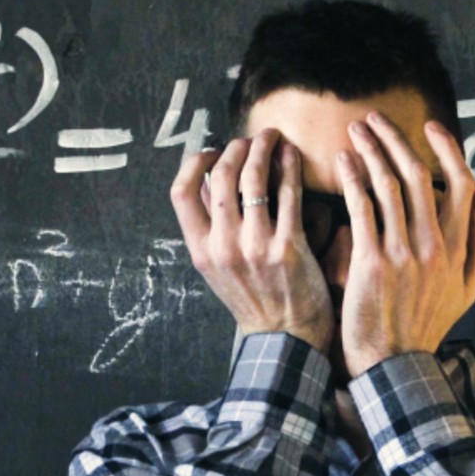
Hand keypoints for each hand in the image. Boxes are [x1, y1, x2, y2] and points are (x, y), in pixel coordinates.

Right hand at [170, 128, 333, 353]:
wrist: (284, 337)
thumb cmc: (252, 298)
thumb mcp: (217, 267)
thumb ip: (210, 225)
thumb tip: (208, 180)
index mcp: (200, 250)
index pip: (181, 191)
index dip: (195, 162)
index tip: (213, 150)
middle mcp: (223, 246)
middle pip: (222, 176)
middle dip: (237, 147)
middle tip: (250, 139)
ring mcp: (256, 246)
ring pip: (255, 178)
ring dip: (263, 149)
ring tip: (272, 138)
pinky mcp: (290, 246)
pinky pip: (289, 194)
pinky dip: (290, 168)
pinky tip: (293, 156)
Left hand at [332, 114, 474, 373]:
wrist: (394, 365)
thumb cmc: (424, 328)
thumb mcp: (465, 292)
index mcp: (459, 249)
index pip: (463, 185)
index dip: (448, 151)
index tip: (432, 128)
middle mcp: (436, 246)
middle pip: (422, 176)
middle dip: (398, 140)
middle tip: (376, 118)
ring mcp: (405, 254)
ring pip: (391, 186)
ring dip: (372, 151)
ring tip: (355, 131)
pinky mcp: (373, 264)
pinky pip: (363, 208)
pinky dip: (354, 179)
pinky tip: (343, 162)